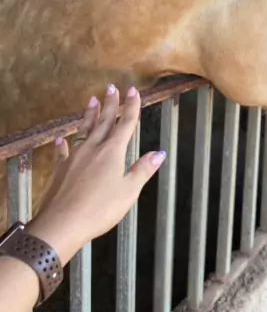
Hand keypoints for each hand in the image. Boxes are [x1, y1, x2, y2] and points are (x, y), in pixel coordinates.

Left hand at [28, 85, 165, 263]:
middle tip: (112, 87)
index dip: (131, 106)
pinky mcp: (61, 169)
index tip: (133, 90)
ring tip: (92, 100)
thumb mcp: (128, 191)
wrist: (62, 224)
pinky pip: (63, 152)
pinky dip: (63, 145)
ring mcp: (75, 157)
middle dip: (110, 104)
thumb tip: (160, 152)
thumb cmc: (100, 209)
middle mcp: (93, 148)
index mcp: (112, 152)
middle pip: (104, 121)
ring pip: (84, 130)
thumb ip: (143, 170)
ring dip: (89, 115)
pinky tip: (60, 139)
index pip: (125, 124)